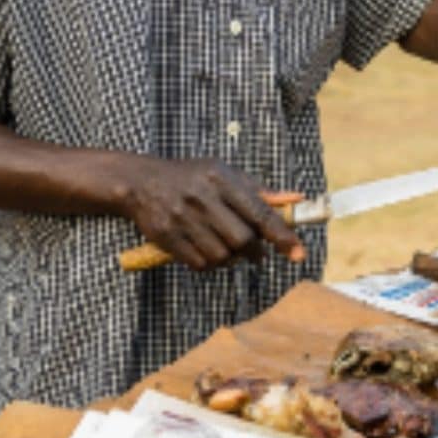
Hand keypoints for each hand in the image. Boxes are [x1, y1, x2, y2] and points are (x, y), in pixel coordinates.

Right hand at [105, 158, 305, 270]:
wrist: (139, 182)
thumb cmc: (191, 177)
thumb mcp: (225, 174)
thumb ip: (260, 191)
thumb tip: (297, 199)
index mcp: (221, 179)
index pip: (260, 213)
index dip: (282, 236)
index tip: (299, 253)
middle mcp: (202, 198)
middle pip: (242, 240)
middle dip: (255, 252)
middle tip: (257, 253)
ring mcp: (182, 219)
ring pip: (222, 256)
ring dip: (231, 259)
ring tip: (227, 247)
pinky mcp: (166, 237)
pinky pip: (200, 264)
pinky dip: (211, 264)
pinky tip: (208, 251)